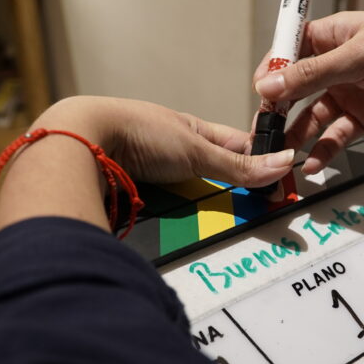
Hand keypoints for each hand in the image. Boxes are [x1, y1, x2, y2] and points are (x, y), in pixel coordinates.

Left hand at [0, 97, 293, 236]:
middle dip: (229, 194)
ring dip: (202, 212)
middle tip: (254, 215)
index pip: (235, 148)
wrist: (79, 143)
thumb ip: (238, 165)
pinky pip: (165, 213)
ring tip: (221, 232)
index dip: (257, 163)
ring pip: (188, 198)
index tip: (278, 184)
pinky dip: (176, 222)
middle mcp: (171, 149)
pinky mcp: (134, 194)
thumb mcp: (196, 149)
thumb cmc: (138, 132)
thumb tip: (284, 164)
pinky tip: (185, 233)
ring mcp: (151, 172)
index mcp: (190, 130)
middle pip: (212, 177)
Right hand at [253, 11, 363, 173]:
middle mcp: (341, 62)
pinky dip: (324, 150)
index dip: (274, 69)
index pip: (293, 48)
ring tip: (284, 153)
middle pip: (299, 86)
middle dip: (281, 107)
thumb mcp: (359, 57)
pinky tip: (313, 163)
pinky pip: (336, 134)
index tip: (259, 91)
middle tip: (266, 129)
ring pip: (315, 114)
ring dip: (300, 134)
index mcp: (337, 34)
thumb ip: (312, 74)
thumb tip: (269, 83)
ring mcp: (353, 90)